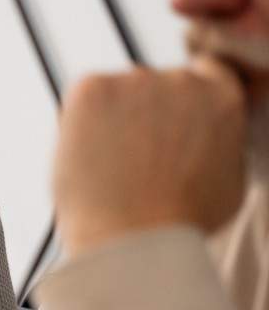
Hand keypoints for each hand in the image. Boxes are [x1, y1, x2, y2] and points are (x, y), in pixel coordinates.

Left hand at [53, 57, 247, 257]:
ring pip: (117, 92)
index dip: (180, 100)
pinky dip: (81, 120)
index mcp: (222, 98)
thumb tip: (207, 134)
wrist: (133, 235)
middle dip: (142, 112)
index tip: (166, 120)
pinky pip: (85, 97)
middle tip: (132, 156)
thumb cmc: (179, 222)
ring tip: (111, 165)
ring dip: (110, 117)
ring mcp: (135, 80)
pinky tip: (89, 156)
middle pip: (155, 84)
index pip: (204, 74)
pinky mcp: (92, 87)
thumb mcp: (228, 179)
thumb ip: (221, 142)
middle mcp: (182, 80)